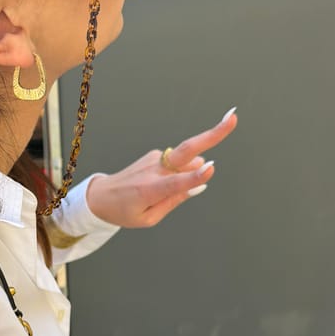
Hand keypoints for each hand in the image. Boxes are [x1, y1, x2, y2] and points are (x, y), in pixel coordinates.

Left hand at [85, 108, 236, 227]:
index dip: (194, 177)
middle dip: (212, 134)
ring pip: (185, 161)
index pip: (176, 183)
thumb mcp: (148, 218)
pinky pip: (177, 165)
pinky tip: (157, 187)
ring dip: (192, 169)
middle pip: (186, 150)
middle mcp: (153, 170)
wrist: (101, 196)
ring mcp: (155, 159)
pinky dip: (179, 175)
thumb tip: (198, 186)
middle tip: (233, 117)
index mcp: (149, 190)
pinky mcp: (156, 155)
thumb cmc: (124, 211)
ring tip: (160, 190)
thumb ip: (173, 202)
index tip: (211, 168)